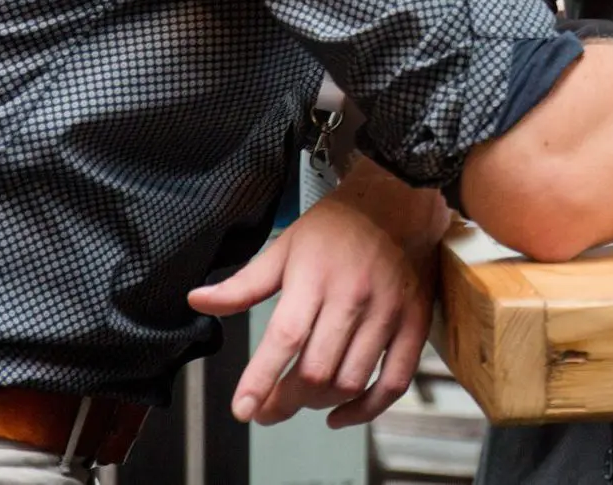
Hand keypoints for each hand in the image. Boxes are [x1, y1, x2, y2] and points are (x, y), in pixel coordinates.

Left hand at [188, 157, 450, 427]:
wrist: (398, 198)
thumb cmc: (338, 224)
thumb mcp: (286, 246)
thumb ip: (244, 283)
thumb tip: (198, 301)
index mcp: (316, 277)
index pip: (286, 338)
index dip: (261, 379)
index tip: (243, 409)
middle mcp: (354, 296)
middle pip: (317, 370)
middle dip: (285, 401)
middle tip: (267, 407)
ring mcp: (388, 312)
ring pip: (351, 380)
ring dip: (320, 403)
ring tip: (302, 399)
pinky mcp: (414, 322)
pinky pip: (395, 381)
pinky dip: (367, 409)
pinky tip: (342, 413)